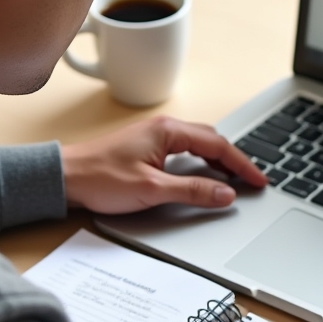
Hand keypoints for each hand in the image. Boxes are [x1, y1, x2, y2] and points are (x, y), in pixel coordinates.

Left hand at [60, 115, 267, 213]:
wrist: (64, 178)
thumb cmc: (100, 179)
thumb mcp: (152, 190)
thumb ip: (193, 192)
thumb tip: (225, 194)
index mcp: (168, 131)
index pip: (218, 145)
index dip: (242, 165)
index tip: (258, 181)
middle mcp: (164, 128)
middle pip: (211, 140)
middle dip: (234, 160)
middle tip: (251, 181)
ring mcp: (155, 136)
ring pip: (199, 144)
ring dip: (218, 160)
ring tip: (234, 179)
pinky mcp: (146, 147)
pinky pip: (185, 150)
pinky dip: (202, 161)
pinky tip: (204, 175)